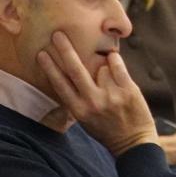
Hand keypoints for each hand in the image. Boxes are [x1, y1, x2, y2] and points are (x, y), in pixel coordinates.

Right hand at [37, 32, 157, 156]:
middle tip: (58, 34)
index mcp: (78, 109)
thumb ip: (79, 98)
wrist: (133, 141)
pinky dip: (114, 60)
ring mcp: (111, 95)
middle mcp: (92, 101)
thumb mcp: (85, 118)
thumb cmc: (106, 128)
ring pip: (101, 67)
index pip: (60, 84)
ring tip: (110, 83)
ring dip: (104, 68)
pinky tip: (112, 57)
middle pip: (75, 70)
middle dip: (65, 50)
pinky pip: (118, 67)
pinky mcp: (128, 89)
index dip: (50, 68)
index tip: (42, 54)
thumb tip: (74, 72)